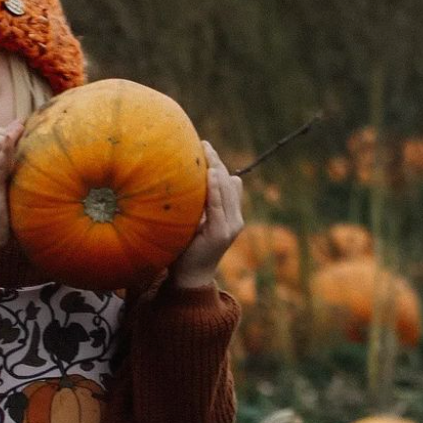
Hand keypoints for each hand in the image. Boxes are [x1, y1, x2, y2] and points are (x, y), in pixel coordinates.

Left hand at [169, 140, 244, 288]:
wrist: (190, 277)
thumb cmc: (187, 249)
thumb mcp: (194, 222)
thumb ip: (198, 206)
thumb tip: (189, 183)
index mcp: (230, 214)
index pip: (228, 182)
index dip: (218, 164)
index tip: (204, 147)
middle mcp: (235, 218)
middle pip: (229, 182)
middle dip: (216, 162)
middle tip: (203, 144)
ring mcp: (231, 225)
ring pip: (227, 190)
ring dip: (216, 170)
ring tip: (206, 153)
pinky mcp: (222, 232)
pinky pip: (219, 206)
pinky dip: (215, 189)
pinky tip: (209, 175)